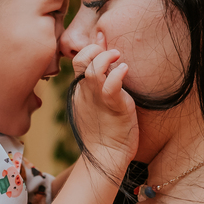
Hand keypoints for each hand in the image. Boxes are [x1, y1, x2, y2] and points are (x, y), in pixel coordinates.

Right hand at [70, 32, 137, 176]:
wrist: (105, 157)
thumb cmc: (104, 131)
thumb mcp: (95, 103)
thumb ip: (99, 81)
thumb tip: (106, 63)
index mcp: (80, 90)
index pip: (79, 60)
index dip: (90, 48)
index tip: (104, 46)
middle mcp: (86, 91)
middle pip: (81, 59)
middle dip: (94, 49)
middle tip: (111, 52)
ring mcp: (98, 99)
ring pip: (95, 69)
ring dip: (107, 58)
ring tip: (118, 57)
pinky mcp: (114, 106)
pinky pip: (112, 86)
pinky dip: (118, 74)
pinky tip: (125, 69)